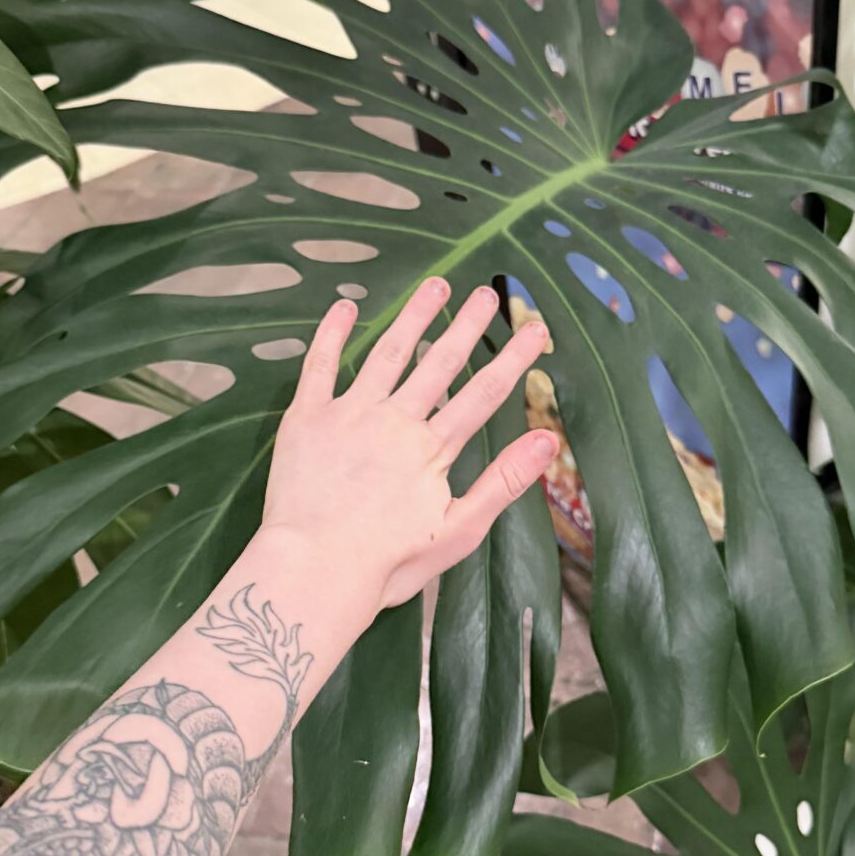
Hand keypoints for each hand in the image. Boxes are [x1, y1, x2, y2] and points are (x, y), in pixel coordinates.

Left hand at [260, 277, 557, 615]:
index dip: (512, 359)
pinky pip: (319, 366)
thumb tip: (548, 441)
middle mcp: (394, 421)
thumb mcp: (459, 530)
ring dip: (413, 317)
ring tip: (435, 285)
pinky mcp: (306, 420)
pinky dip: (332, 334)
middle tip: (487, 294)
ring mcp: (348, 415)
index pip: (483, 393)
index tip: (534, 329)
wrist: (313, 570)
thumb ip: (503, 482)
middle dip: (466, 326)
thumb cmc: (387, 562)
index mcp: (432, 449)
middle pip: (438, 363)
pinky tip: (345, 306)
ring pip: (386, 353)